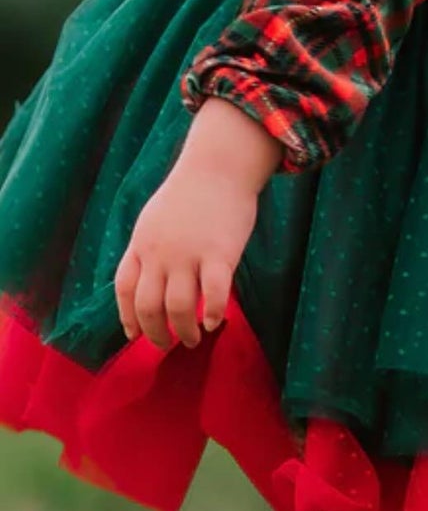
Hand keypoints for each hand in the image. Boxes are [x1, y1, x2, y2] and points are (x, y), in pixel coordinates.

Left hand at [114, 98, 280, 349]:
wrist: (218, 166)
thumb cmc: (190, 192)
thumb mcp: (154, 219)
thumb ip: (149, 248)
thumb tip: (150, 279)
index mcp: (141, 244)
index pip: (124, 289)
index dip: (127, 317)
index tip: (135, 334)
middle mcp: (160, 253)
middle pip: (148, 306)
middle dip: (156, 334)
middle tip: (167, 345)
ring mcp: (189, 254)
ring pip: (179, 307)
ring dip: (185, 331)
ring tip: (195, 339)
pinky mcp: (220, 254)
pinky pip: (215, 294)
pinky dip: (215, 314)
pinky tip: (217, 322)